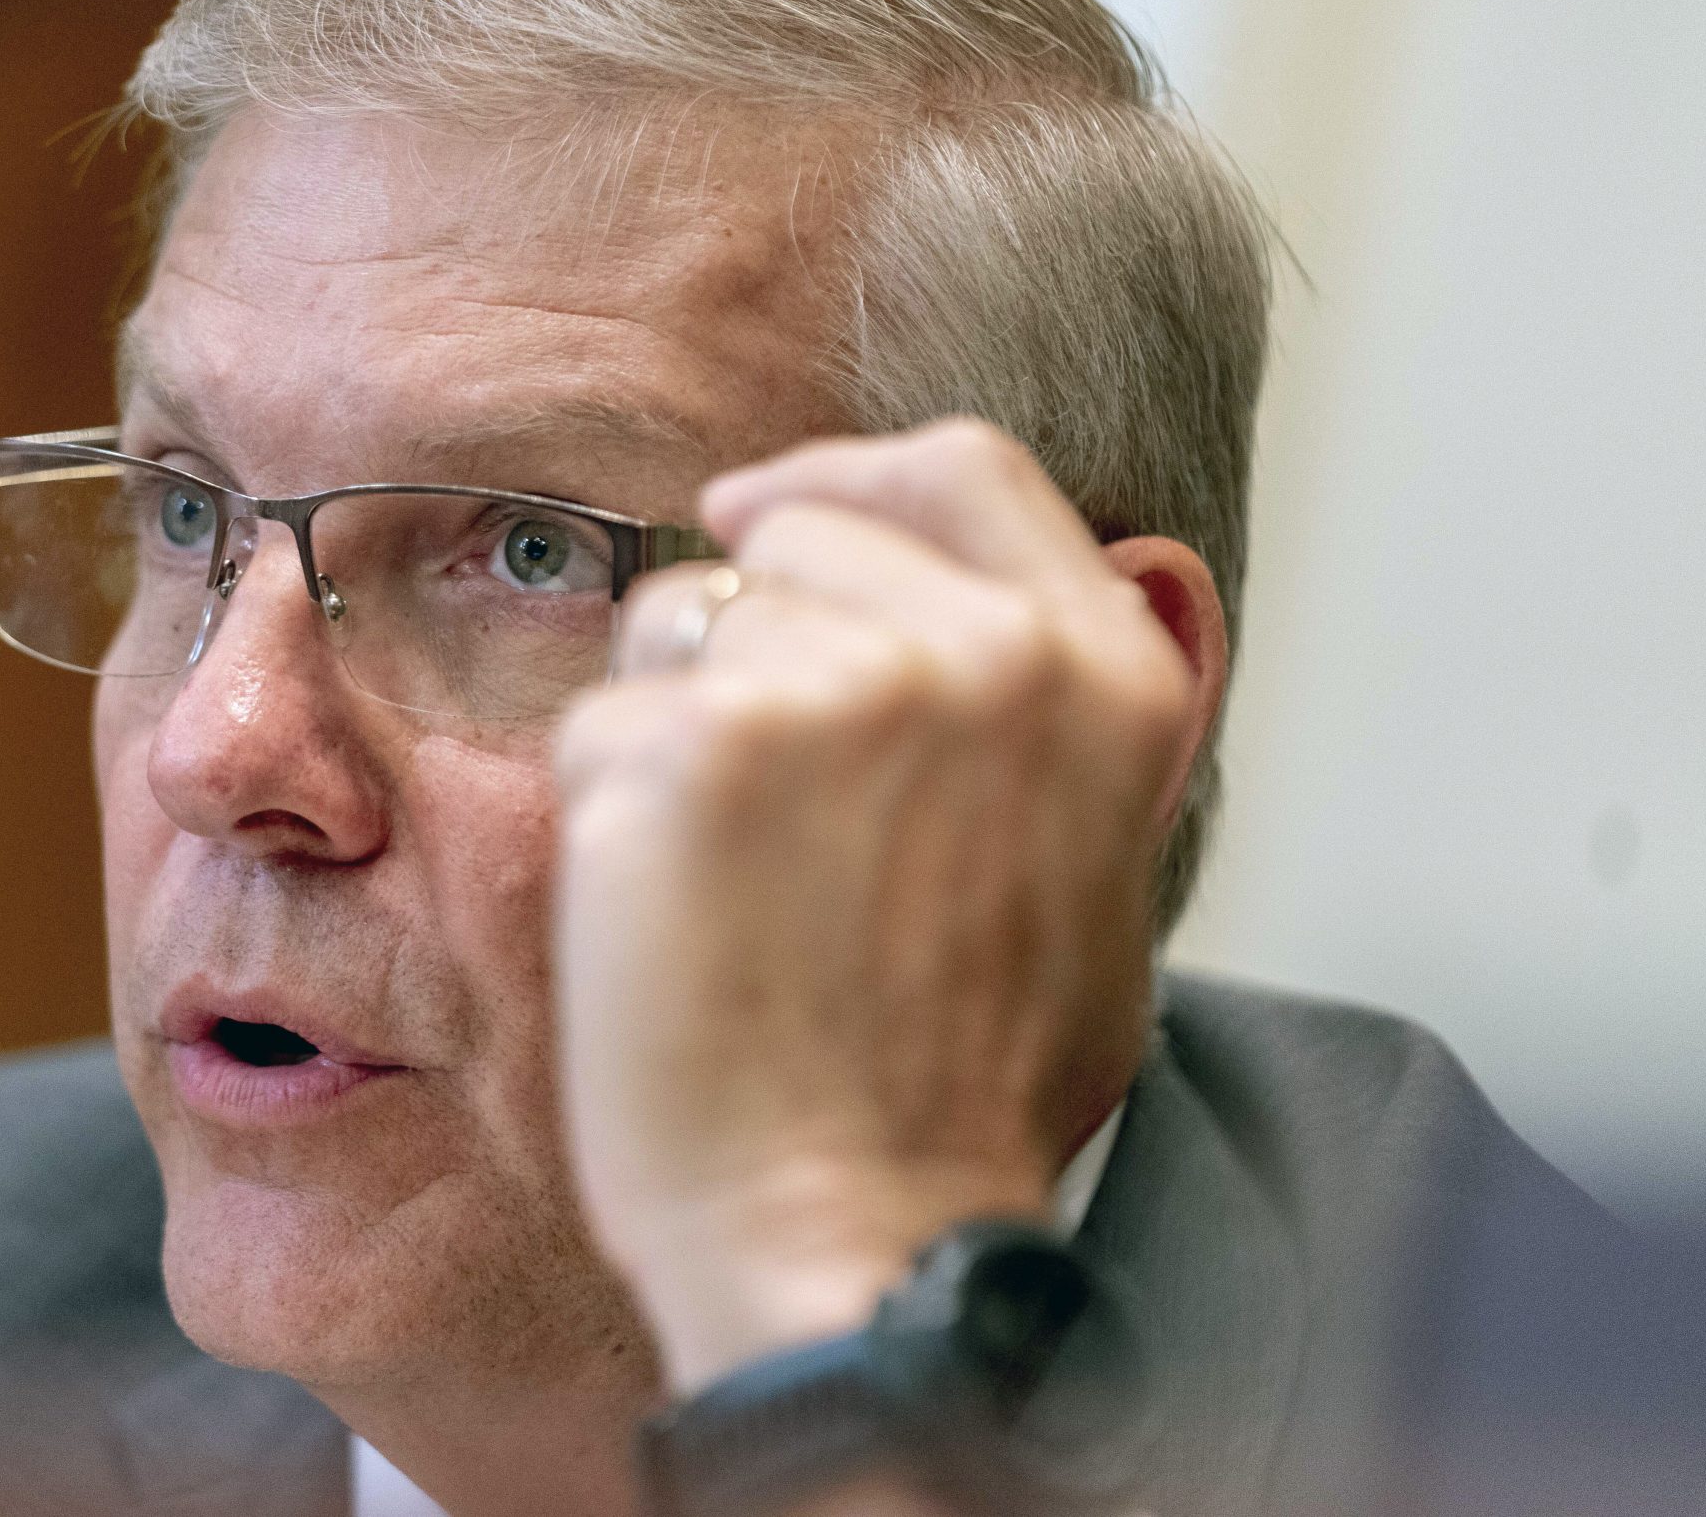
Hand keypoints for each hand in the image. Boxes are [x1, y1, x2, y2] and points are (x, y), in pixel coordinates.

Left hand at [553, 420, 1212, 1396]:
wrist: (854, 1235)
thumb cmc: (961, 1096)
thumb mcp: (1100, 881)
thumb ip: (1063, 724)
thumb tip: (1033, 609)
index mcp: (1097, 676)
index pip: (963, 470)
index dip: (847, 477)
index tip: (770, 512)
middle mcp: (977, 657)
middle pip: (798, 538)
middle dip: (746, 633)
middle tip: (748, 789)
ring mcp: (828, 691)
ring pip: (680, 621)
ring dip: (672, 723)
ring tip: (726, 878)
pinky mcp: (689, 751)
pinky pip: (604, 721)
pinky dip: (610, 810)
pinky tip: (667, 919)